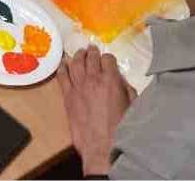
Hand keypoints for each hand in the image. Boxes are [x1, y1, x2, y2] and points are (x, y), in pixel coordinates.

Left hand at [57, 46, 136, 176]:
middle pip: (90, 58)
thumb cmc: (121, 129)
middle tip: (91, 49)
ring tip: (79, 53)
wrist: (102, 146)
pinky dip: (62, 68)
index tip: (108, 60)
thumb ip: (126, 90)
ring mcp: (78, 87)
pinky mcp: (67, 97)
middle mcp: (93, 79)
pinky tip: (63, 65)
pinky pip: (62, 77)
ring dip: (78, 56)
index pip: (108, 59)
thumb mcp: (132, 106)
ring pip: (75, 64)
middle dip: (92, 52)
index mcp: (111, 80)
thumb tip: (120, 81)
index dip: (108, 59)